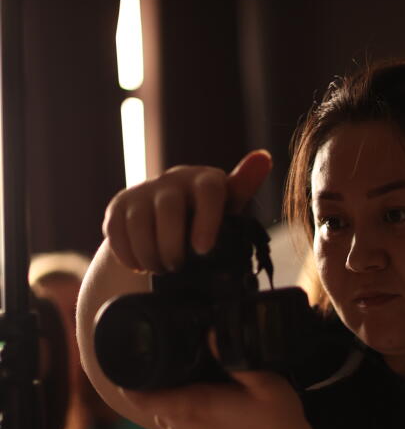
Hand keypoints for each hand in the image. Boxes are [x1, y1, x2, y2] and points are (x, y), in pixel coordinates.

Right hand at [102, 150, 271, 273]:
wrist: (166, 226)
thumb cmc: (206, 220)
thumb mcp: (228, 211)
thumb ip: (243, 188)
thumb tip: (264, 158)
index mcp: (206, 181)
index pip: (209, 190)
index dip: (206, 220)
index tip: (203, 250)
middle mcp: (174, 180)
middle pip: (169, 207)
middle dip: (172, 244)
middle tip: (176, 268)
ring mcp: (144, 191)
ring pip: (139, 222)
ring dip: (149, 253)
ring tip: (161, 270)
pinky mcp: (119, 206)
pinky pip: (117, 231)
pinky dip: (128, 254)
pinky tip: (141, 266)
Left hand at [120, 369, 330, 428]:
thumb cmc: (280, 426)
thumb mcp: (266, 383)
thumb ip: (234, 357)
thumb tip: (211, 331)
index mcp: (192, 408)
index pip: (138, 397)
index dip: (129, 378)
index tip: (135, 358)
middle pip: (154, 400)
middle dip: (162, 382)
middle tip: (186, 363)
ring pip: (168, 414)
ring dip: (178, 400)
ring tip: (205, 385)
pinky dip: (189, 417)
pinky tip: (215, 408)